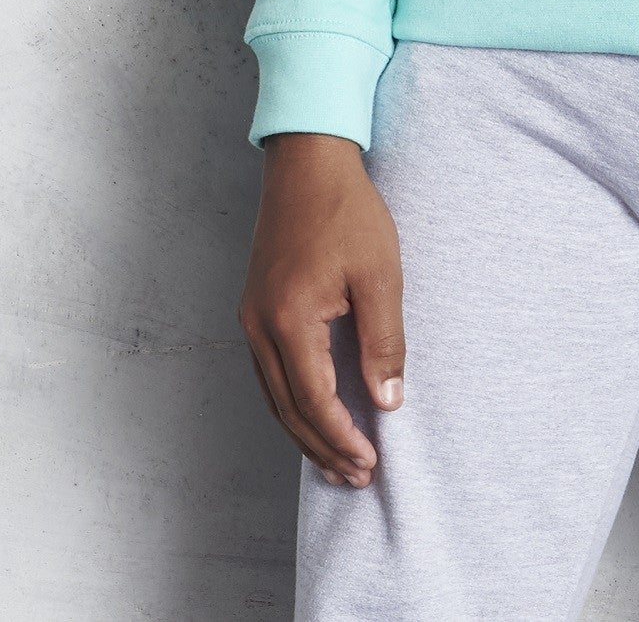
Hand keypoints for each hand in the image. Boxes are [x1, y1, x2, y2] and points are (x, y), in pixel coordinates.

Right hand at [239, 133, 405, 488]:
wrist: (307, 161)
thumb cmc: (346, 211)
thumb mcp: (378, 274)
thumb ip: (382, 341)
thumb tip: (386, 402)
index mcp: (289, 320)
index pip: (314, 400)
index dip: (341, 437)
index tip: (369, 462)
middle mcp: (260, 326)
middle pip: (289, 408)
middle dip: (322, 447)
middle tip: (356, 476)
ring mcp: (252, 317)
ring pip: (275, 396)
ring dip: (305, 432)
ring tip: (337, 460)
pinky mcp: (256, 307)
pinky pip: (270, 373)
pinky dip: (292, 403)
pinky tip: (313, 414)